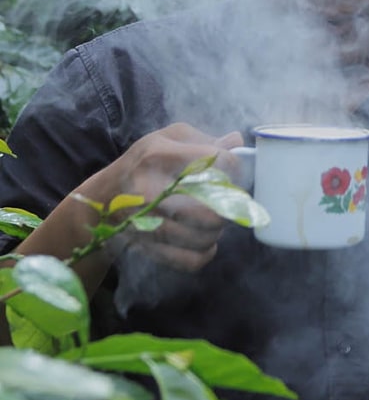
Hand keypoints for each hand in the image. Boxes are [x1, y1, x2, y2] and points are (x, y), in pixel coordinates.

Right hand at [79, 122, 243, 271]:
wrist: (100, 202)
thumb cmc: (142, 165)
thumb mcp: (167, 140)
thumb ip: (204, 139)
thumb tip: (237, 142)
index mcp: (159, 155)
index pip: (219, 163)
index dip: (234, 170)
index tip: (231, 172)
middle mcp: (151, 190)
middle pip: (215, 208)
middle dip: (227, 206)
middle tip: (223, 200)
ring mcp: (148, 223)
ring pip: (207, 235)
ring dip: (217, 229)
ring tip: (210, 217)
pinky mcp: (150, 248)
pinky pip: (194, 259)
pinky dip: (205, 252)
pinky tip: (202, 239)